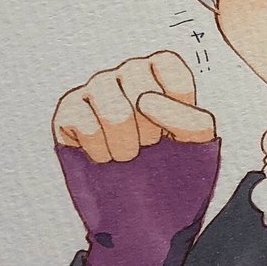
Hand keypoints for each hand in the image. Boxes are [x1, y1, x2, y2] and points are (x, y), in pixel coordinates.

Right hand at [52, 51, 216, 162]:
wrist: (143, 196)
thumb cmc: (172, 159)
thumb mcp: (197, 142)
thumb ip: (190, 120)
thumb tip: (144, 101)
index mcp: (163, 68)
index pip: (177, 84)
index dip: (178, 118)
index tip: (174, 130)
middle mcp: (129, 71)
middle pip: (143, 97)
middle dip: (150, 134)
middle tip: (148, 144)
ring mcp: (97, 86)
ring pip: (115, 113)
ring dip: (125, 147)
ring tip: (126, 152)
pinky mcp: (69, 108)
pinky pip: (86, 127)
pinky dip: (101, 152)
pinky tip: (104, 154)